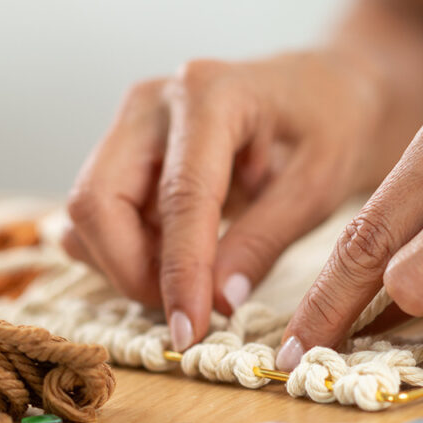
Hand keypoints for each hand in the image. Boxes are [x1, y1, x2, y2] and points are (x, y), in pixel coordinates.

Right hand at [65, 52, 399, 350]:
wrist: (329, 90)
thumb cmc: (333, 127)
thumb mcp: (317, 186)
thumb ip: (263, 242)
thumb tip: (217, 303)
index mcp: (211, 95)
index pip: (180, 198)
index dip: (181, 273)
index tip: (189, 333)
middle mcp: (153, 102)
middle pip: (98, 201)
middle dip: (132, 272)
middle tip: (188, 313)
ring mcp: (131, 124)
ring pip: (89, 214)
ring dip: (127, 265)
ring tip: (194, 283)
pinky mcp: (124, 151)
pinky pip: (98, 215)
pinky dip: (124, 252)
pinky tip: (175, 262)